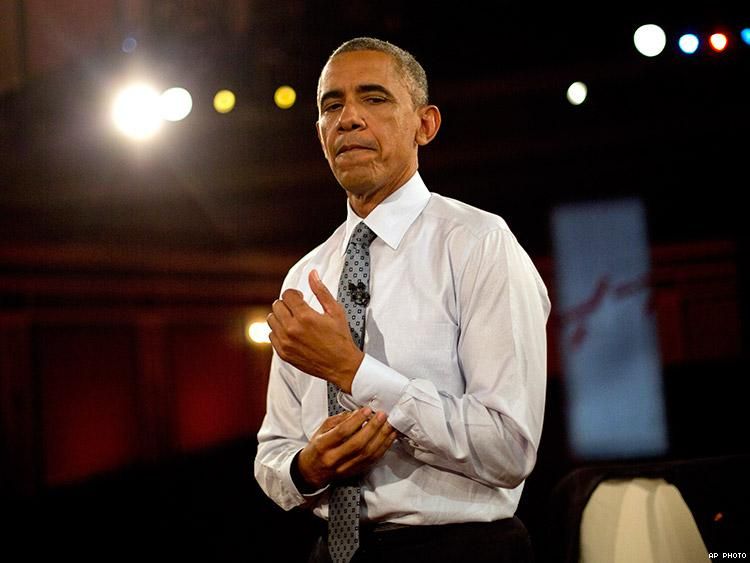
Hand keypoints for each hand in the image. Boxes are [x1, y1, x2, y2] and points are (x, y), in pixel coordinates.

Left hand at [267, 270, 362, 392]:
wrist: (341, 365)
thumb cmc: (340, 339)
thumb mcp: (335, 311)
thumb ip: (321, 291)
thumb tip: (312, 275)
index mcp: (305, 316)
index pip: (287, 295)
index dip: (294, 293)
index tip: (300, 298)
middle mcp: (292, 329)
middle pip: (277, 305)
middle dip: (287, 304)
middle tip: (297, 309)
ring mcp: (286, 342)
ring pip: (271, 320)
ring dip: (281, 317)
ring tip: (293, 321)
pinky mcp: (283, 353)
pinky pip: (271, 335)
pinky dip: (279, 332)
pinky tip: (291, 333)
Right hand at [297, 408, 397, 488]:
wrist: (313, 472)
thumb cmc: (317, 448)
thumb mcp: (322, 430)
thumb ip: (339, 420)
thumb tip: (358, 412)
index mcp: (323, 445)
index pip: (342, 432)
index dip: (356, 420)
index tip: (367, 410)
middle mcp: (334, 459)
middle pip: (358, 444)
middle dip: (373, 428)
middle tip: (382, 416)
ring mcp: (346, 468)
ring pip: (368, 454)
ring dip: (382, 438)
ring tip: (389, 425)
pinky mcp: (355, 472)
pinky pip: (373, 460)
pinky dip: (383, 447)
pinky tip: (389, 437)